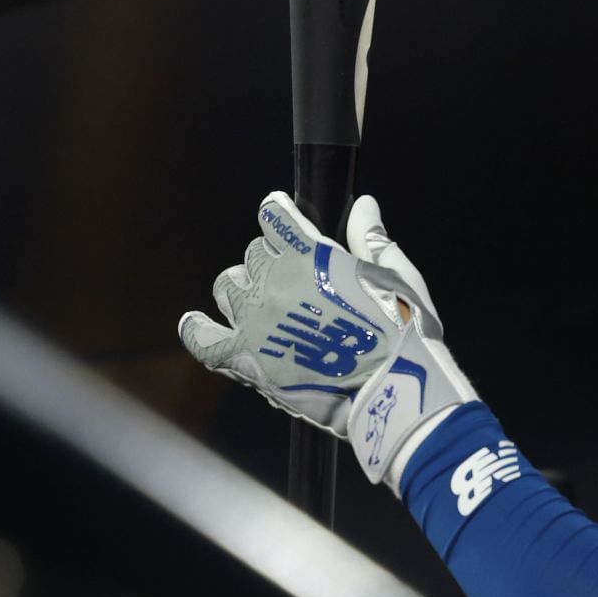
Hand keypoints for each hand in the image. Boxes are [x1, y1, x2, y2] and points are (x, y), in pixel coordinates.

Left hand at [179, 193, 475, 484]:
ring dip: (242, 290)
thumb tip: (363, 204)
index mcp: (311, 254)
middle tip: (292, 281)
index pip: (275, 218)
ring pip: (227, 287)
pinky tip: (195, 322)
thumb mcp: (398, 277)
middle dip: (270, 261)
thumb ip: (372, 239)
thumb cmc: (403, 332)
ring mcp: (253, 321)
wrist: (390, 393)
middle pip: (253, 255)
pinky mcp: (243, 360)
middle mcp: (274, 281)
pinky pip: (203, 339)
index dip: (278, 215)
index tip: (278, 214)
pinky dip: (196, 329)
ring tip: (260, 305)